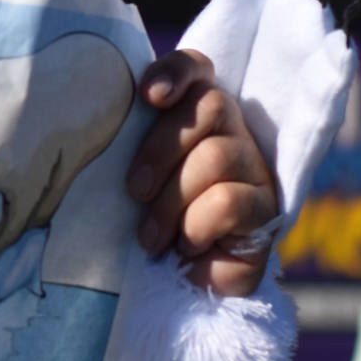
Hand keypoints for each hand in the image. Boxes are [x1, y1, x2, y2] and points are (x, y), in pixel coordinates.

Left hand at [126, 50, 280, 297]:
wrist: (180, 291)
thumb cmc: (149, 229)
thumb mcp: (133, 184)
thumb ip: (126, 146)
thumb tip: (93, 117)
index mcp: (199, 120)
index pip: (199, 69)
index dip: (177, 71)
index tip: (149, 97)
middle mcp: (235, 135)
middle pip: (213, 105)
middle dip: (162, 149)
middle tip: (135, 191)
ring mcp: (256, 171)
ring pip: (217, 157)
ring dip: (172, 202)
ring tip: (152, 237)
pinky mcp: (267, 210)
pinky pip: (228, 201)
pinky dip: (196, 227)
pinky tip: (187, 247)